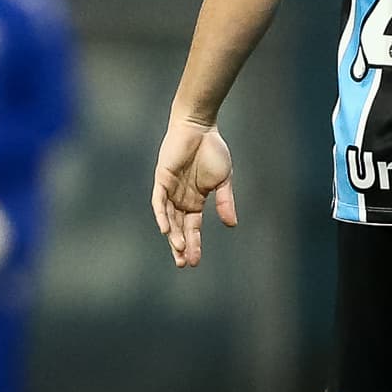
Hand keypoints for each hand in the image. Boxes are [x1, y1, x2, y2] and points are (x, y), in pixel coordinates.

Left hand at [151, 119, 236, 267]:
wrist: (200, 128)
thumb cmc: (212, 151)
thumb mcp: (223, 180)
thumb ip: (225, 202)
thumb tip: (231, 225)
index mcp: (195, 200)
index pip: (192, 228)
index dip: (194, 244)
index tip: (195, 261)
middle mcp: (180, 198)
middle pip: (178, 228)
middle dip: (181, 246)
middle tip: (184, 264)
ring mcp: (170, 190)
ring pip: (169, 218)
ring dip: (173, 234)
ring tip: (179, 250)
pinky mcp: (162, 179)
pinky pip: (159, 201)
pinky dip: (162, 215)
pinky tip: (166, 229)